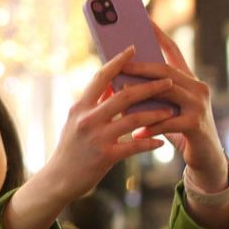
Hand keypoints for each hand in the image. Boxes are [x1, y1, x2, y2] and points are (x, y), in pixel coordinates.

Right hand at [43, 45, 174, 201]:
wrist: (58, 178)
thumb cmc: (71, 148)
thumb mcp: (76, 121)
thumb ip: (93, 105)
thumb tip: (112, 86)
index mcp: (80, 106)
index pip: (100, 77)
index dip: (117, 62)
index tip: (132, 49)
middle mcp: (87, 118)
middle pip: (123, 95)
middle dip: (149, 86)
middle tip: (168, 80)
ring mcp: (97, 137)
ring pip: (133, 120)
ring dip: (155, 114)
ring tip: (170, 110)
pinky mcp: (106, 155)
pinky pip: (134, 146)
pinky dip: (149, 142)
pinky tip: (160, 142)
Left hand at [122, 22, 227, 191]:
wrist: (206, 159)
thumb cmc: (178, 129)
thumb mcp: (163, 108)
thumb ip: (146, 93)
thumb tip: (114, 81)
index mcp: (187, 79)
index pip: (172, 50)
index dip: (158, 33)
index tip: (141, 17)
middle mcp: (197, 87)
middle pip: (166, 69)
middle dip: (141, 65)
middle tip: (119, 62)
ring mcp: (200, 105)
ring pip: (168, 91)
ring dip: (143, 93)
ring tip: (122, 92)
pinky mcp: (198, 125)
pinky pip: (169, 122)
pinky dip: (151, 127)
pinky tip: (135, 133)